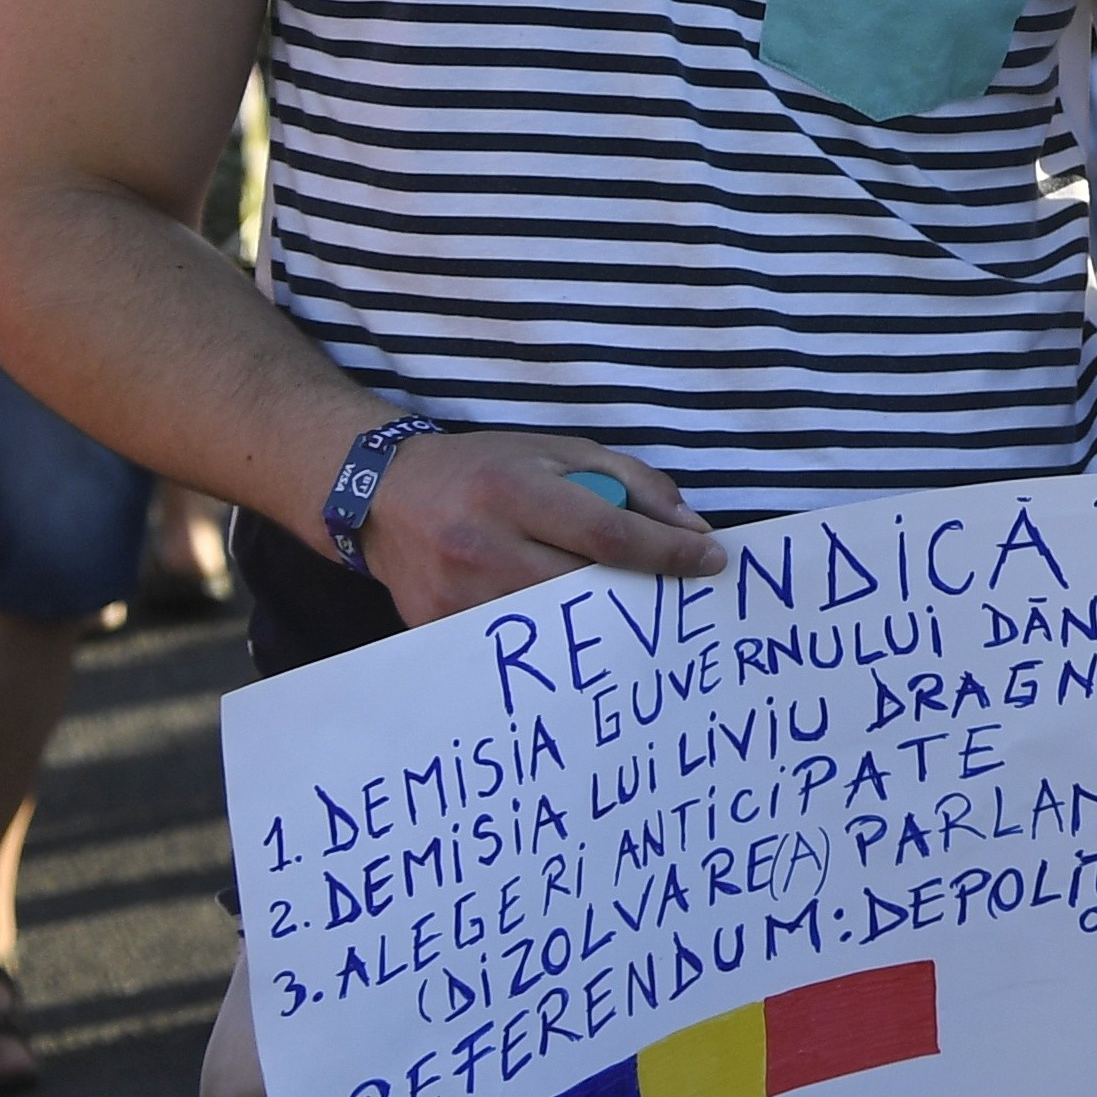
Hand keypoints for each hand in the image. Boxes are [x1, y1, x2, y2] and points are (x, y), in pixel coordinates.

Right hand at [358, 430, 718, 624]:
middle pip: (585, 588)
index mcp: (515, 492)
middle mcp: (481, 547)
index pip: (608, 535)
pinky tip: (576, 634)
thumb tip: (695, 531)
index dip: (668, 553)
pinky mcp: (438, 629)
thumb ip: (635, 484)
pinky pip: (517, 644)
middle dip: (641, 593)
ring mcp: (456, 596)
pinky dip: (555, 640)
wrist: (385, 497)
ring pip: (555, 626)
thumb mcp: (563, 451)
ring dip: (602, 623)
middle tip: (679, 598)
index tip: (711, 560)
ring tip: (629, 615)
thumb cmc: (488, 469)